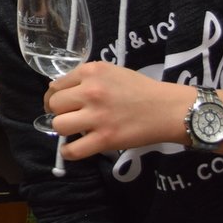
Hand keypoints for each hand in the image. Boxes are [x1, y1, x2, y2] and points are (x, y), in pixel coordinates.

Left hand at [47, 61, 189, 159]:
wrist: (167, 109)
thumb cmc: (140, 89)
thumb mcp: (110, 71)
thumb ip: (86, 78)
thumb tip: (58, 91)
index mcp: (91, 72)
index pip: (56, 85)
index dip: (55, 96)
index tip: (61, 104)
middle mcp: (90, 91)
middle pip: (54, 105)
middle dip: (59, 112)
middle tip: (71, 116)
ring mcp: (97, 116)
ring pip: (58, 126)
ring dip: (64, 129)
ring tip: (75, 129)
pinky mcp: (105, 139)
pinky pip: (73, 150)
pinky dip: (68, 152)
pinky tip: (72, 148)